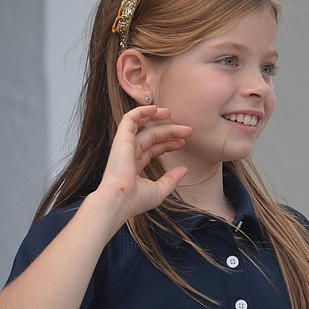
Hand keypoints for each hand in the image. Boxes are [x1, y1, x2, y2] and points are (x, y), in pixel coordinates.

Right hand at [95, 106, 191, 227]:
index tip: (183, 142)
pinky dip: (141, 111)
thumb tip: (184, 169)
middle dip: (169, 132)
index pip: (153, 149)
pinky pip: (130, 119)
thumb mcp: (159, 190)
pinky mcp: (122, 138)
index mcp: (134, 166)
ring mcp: (124, 145)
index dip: (168, 144)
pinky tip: (155, 108)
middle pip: (152, 137)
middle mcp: (129, 154)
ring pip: (142, 126)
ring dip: (155, 117)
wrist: (120, 200)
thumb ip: (172, 179)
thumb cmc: (135, 200)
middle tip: (188, 130)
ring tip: (170, 112)